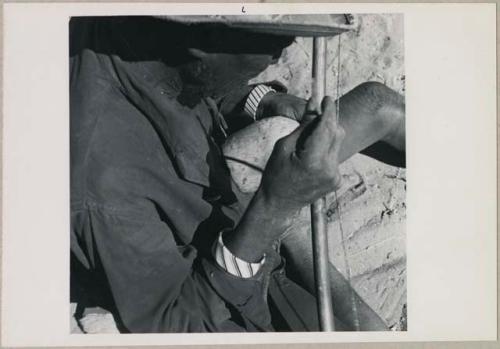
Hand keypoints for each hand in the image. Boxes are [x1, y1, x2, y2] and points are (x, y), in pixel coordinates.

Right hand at [259, 96, 344, 212]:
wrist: (278, 203)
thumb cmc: (276, 175)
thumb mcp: (283, 146)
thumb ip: (303, 126)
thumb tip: (314, 106)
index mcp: (314, 161)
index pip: (327, 128)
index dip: (328, 110)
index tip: (327, 98)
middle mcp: (329, 169)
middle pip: (336, 133)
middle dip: (327, 121)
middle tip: (313, 118)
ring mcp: (334, 176)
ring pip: (337, 143)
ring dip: (326, 136)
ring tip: (307, 143)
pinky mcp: (336, 180)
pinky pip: (335, 155)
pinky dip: (326, 150)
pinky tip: (311, 157)